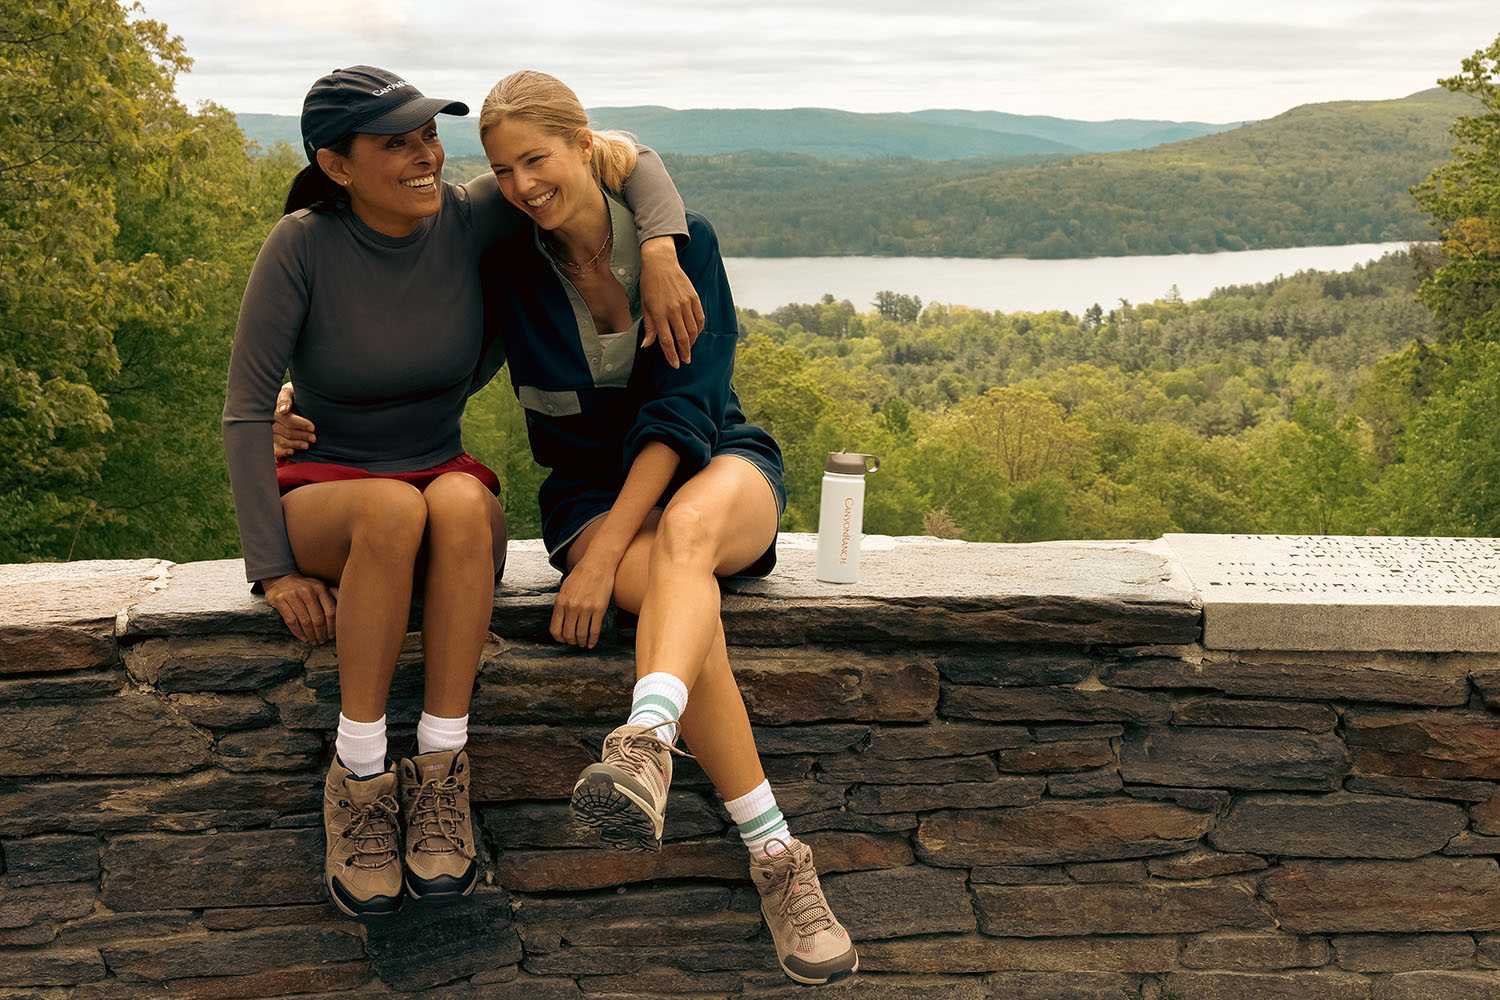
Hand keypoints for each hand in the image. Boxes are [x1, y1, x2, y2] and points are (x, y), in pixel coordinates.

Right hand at [262, 573, 336, 643]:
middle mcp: (307, 590)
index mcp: (320, 587)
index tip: (332, 636)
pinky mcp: (280, 600)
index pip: (330, 611)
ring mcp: (293, 595)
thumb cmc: (306, 588)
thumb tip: (347, 610)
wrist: (280, 579)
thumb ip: (333, 595)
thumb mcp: (320, 587)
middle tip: (322, 641)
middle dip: (321, 633)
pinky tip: (303, 638)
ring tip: (313, 641)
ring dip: (310, 635)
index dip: (332, 626)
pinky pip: (291, 621)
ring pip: (305, 621)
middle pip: (318, 618)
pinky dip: (298, 632)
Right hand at [272, 382, 315, 459]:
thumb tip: (283, 410)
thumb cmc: (292, 393)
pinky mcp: (272, 439)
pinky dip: (282, 452)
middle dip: (301, 436)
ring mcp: (270, 430)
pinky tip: (292, 451)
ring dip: (295, 444)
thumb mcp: (290, 390)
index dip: (301, 424)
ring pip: (281, 440)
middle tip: (313, 438)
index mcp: (274, 408)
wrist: (291, 397)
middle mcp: (270, 420)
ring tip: (306, 445)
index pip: (287, 419)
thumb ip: (285, 398)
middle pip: (286, 432)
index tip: (312, 427)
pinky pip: (273, 448)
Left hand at [550, 553, 616, 648]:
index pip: (555, 629)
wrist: (597, 564)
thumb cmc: (581, 574)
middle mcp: (572, 607)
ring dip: (581, 642)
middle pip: (568, 634)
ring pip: (581, 634)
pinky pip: (594, 630)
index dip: (559, 638)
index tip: (563, 640)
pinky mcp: (599, 609)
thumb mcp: (565, 588)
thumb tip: (561, 620)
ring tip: (583, 644)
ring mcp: (586, 608)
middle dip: (571, 642)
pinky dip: (593, 640)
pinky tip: (592, 643)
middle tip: (574, 643)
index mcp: (561, 602)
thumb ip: (562, 604)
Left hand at [639, 236, 703, 369]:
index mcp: (659, 313)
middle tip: (685, 361)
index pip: (667, 341)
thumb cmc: (650, 285)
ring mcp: (685, 303)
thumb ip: (649, 327)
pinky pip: (700, 318)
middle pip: (682, 338)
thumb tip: (647, 346)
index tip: (675, 364)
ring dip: (692, 342)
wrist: (661, 262)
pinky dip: (699, 328)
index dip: (672, 355)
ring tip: (689, 348)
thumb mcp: (645, 306)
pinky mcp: (694, 297)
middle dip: (684, 352)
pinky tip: (696, 334)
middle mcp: (673, 310)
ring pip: (693, 330)